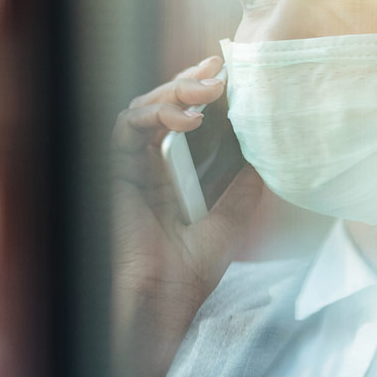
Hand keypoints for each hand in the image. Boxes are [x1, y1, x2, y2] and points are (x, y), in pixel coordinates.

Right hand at [110, 53, 262, 376]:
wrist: (157, 306)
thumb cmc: (183, 279)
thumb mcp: (228, 226)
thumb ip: (241, 191)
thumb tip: (264, 156)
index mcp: (164, 181)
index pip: (179, 124)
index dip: (200, 97)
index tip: (231, 79)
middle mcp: (141, 170)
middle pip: (159, 109)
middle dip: (188, 82)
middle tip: (220, 70)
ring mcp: (125, 170)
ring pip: (140, 110)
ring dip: (174, 91)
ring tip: (209, 88)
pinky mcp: (111, 173)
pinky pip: (125, 128)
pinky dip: (154, 113)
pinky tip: (188, 116)